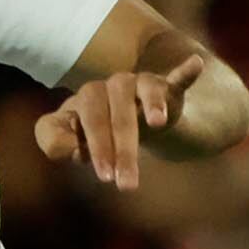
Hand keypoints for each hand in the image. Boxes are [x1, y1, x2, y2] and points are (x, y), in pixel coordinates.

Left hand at [37, 46, 210, 189]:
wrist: (145, 123)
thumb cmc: (103, 135)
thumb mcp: (76, 143)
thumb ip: (55, 143)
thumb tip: (66, 146)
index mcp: (84, 102)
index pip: (79, 117)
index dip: (88, 144)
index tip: (101, 173)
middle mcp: (109, 88)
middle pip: (108, 112)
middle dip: (117, 148)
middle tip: (127, 184)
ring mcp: (139, 86)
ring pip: (141, 94)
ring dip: (150, 109)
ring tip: (157, 125)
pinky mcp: (168, 89)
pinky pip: (176, 79)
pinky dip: (184, 72)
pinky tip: (194, 64)